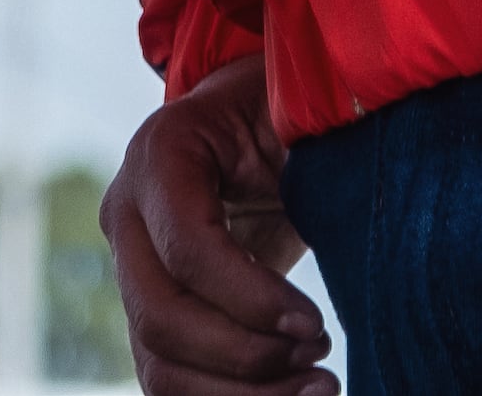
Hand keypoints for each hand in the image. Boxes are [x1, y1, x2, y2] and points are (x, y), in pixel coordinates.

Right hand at [104, 60, 330, 395]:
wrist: (253, 120)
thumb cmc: (285, 113)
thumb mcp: (297, 114)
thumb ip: (308, 154)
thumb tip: (353, 212)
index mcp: (161, 153)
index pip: (187, 248)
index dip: (252, 298)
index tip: (316, 323)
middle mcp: (128, 214)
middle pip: (159, 317)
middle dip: (247, 355)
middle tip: (320, 355)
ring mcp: (132, 269)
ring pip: (158, 363)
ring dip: (240, 394)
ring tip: (317, 385)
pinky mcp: (152, 309)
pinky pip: (172, 378)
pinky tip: (289, 394)